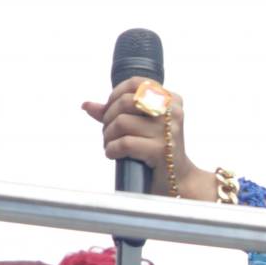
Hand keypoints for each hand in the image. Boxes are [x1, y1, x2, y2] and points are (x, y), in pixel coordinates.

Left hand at [81, 79, 213, 200]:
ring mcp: (167, 131)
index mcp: (171, 100)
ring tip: (111, 145)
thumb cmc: (157, 152)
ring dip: (108, 136)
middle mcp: (172, 112)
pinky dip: (112, 149)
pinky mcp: (160, 150)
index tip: (110, 110)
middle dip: (108, 118)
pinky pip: (124, 143)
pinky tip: (114, 154)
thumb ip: (115, 113)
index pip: (136, 83)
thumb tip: (87, 105)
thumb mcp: (140, 127)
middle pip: (125, 102)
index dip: (115, 94)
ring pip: (121, 122)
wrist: (178, 180)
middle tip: (109, 133)